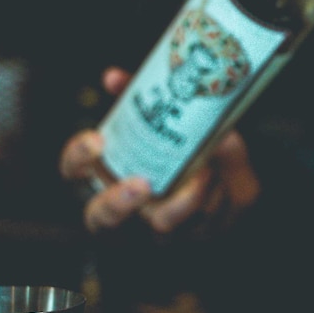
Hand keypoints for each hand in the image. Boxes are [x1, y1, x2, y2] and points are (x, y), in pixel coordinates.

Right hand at [58, 67, 259, 236]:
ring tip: (205, 174)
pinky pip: (204, 225)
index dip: (78, 157)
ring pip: (160, 224)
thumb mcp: (176, 122)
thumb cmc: (191, 152)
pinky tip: (229, 180)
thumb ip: (150, 102)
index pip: (76, 171)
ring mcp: (160, 226)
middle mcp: (131, 206)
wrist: (237, 182)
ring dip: (186, 199)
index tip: (97, 140)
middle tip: (143, 184)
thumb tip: (114, 78)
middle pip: (101, 217)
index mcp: (116, 173)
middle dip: (119, 202)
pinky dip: (221, 198)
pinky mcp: (195, 234)